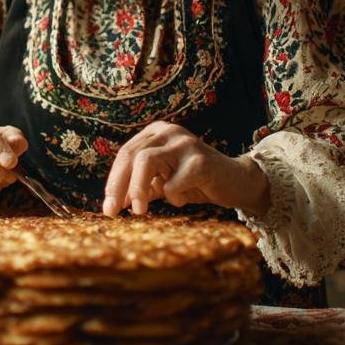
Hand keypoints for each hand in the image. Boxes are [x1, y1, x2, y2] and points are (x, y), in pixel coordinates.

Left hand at [101, 121, 269, 216]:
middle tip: (112, 212)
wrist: (237, 182)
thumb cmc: (196, 182)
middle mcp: (169, 132)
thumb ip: (140, 188)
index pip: (125, 154)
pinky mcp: (201, 161)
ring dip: (138, 189)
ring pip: (146, 162)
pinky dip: (173, 197)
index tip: (108, 208)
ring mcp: (185, 143)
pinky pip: (173, 183)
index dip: (113, 182)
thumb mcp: (163, 182)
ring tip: (140, 211)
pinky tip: (184, 199)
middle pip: (131, 156)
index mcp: (157, 132)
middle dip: (118, 186)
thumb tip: (114, 204)